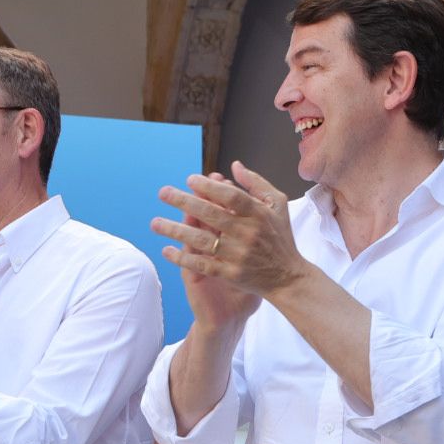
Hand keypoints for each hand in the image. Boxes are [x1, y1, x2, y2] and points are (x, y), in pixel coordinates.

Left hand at [152, 161, 306, 304]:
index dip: (209, 187)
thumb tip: (233, 166)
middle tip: (163, 193)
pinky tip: (166, 250)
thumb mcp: (278, 205)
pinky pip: (202, 264)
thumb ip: (256, 184)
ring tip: (155, 223)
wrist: (288, 278)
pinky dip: (183, 258)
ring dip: (175, 231)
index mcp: (258, 214)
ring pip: (201, 240)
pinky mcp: (231, 274)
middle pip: (210, 214)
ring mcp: (238, 255)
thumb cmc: (281, 238)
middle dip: (184, 202)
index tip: (190, 179)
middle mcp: (247, 233)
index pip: (230, 196)